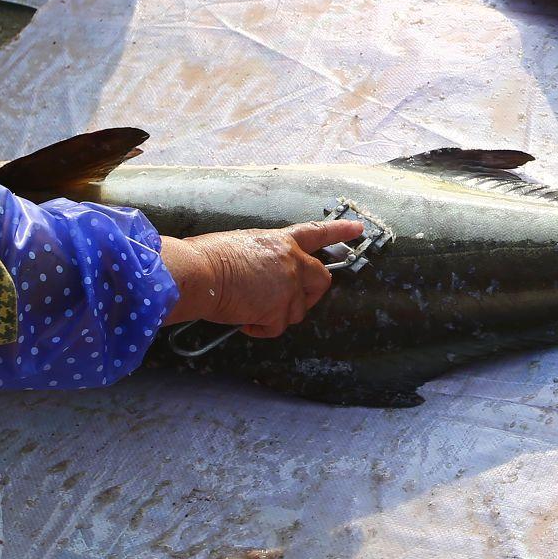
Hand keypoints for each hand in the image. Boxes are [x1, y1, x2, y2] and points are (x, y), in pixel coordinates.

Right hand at [159, 220, 364, 337]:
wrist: (199, 272)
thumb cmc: (208, 257)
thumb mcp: (242, 244)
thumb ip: (262, 257)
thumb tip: (260, 275)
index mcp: (281, 241)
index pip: (316, 233)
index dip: (339, 231)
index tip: (358, 229)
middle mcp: (292, 261)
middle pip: (321, 281)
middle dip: (310, 295)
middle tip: (288, 302)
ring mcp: (289, 286)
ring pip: (296, 311)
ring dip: (276, 314)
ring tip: (249, 307)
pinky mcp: (279, 310)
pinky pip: (276, 327)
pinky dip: (260, 329)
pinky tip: (244, 320)